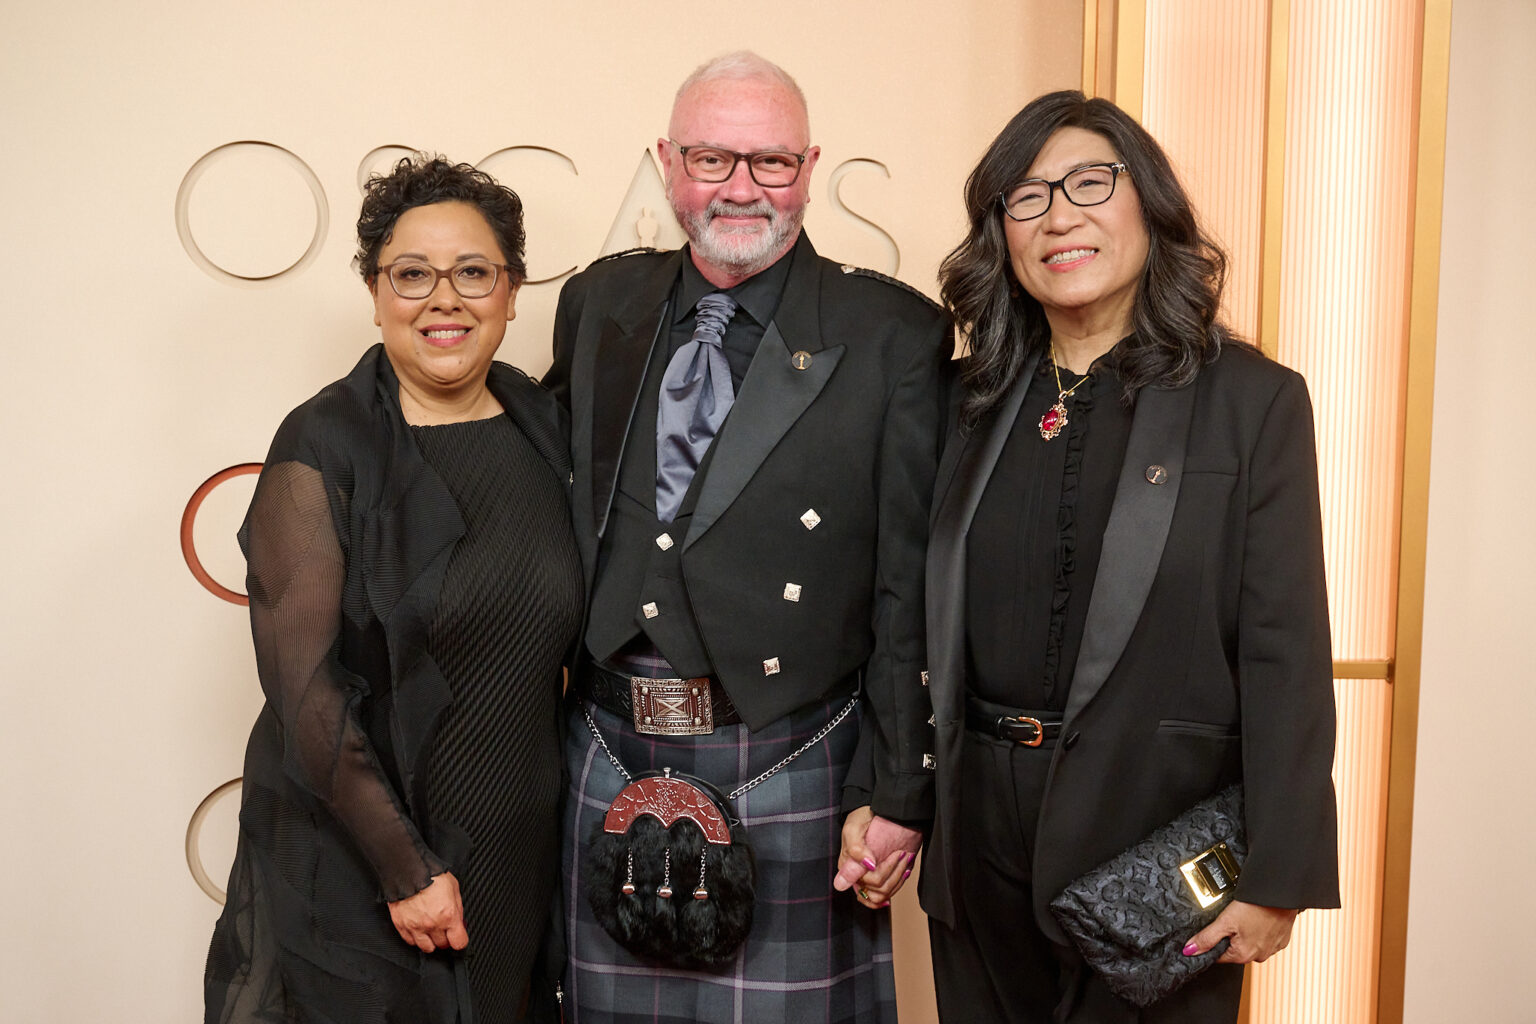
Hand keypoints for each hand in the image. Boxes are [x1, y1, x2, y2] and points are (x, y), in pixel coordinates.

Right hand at [387, 872, 468, 952]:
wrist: (408, 870)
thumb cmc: (431, 875)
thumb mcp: (454, 887)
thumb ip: (457, 908)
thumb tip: (459, 920)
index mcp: (448, 916)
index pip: (459, 942)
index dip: (460, 940)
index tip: (458, 936)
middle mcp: (432, 925)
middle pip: (442, 945)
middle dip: (446, 938)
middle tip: (444, 929)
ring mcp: (415, 927)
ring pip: (426, 948)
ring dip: (431, 941)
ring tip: (431, 931)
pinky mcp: (401, 925)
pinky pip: (410, 941)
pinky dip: (416, 938)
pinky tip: (419, 929)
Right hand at [833, 806, 921, 907]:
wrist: (877, 809)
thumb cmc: (861, 817)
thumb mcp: (854, 830)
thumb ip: (854, 852)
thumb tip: (849, 879)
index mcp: (848, 869)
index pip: (866, 889)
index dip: (882, 877)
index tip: (893, 857)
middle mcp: (859, 876)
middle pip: (877, 894)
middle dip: (894, 874)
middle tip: (901, 853)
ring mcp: (870, 877)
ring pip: (885, 895)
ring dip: (899, 878)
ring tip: (904, 857)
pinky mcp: (882, 875)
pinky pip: (891, 890)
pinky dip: (900, 880)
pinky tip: (905, 867)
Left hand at [1182, 900, 1298, 963]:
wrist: (1280, 895)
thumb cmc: (1255, 906)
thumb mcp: (1225, 921)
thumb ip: (1206, 938)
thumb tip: (1189, 950)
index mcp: (1243, 955)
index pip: (1219, 955)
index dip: (1213, 942)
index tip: (1216, 928)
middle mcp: (1258, 957)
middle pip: (1235, 949)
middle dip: (1231, 936)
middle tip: (1234, 918)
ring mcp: (1271, 949)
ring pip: (1251, 944)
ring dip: (1247, 933)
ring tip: (1248, 916)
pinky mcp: (1282, 941)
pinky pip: (1266, 939)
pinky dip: (1261, 930)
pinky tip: (1259, 918)